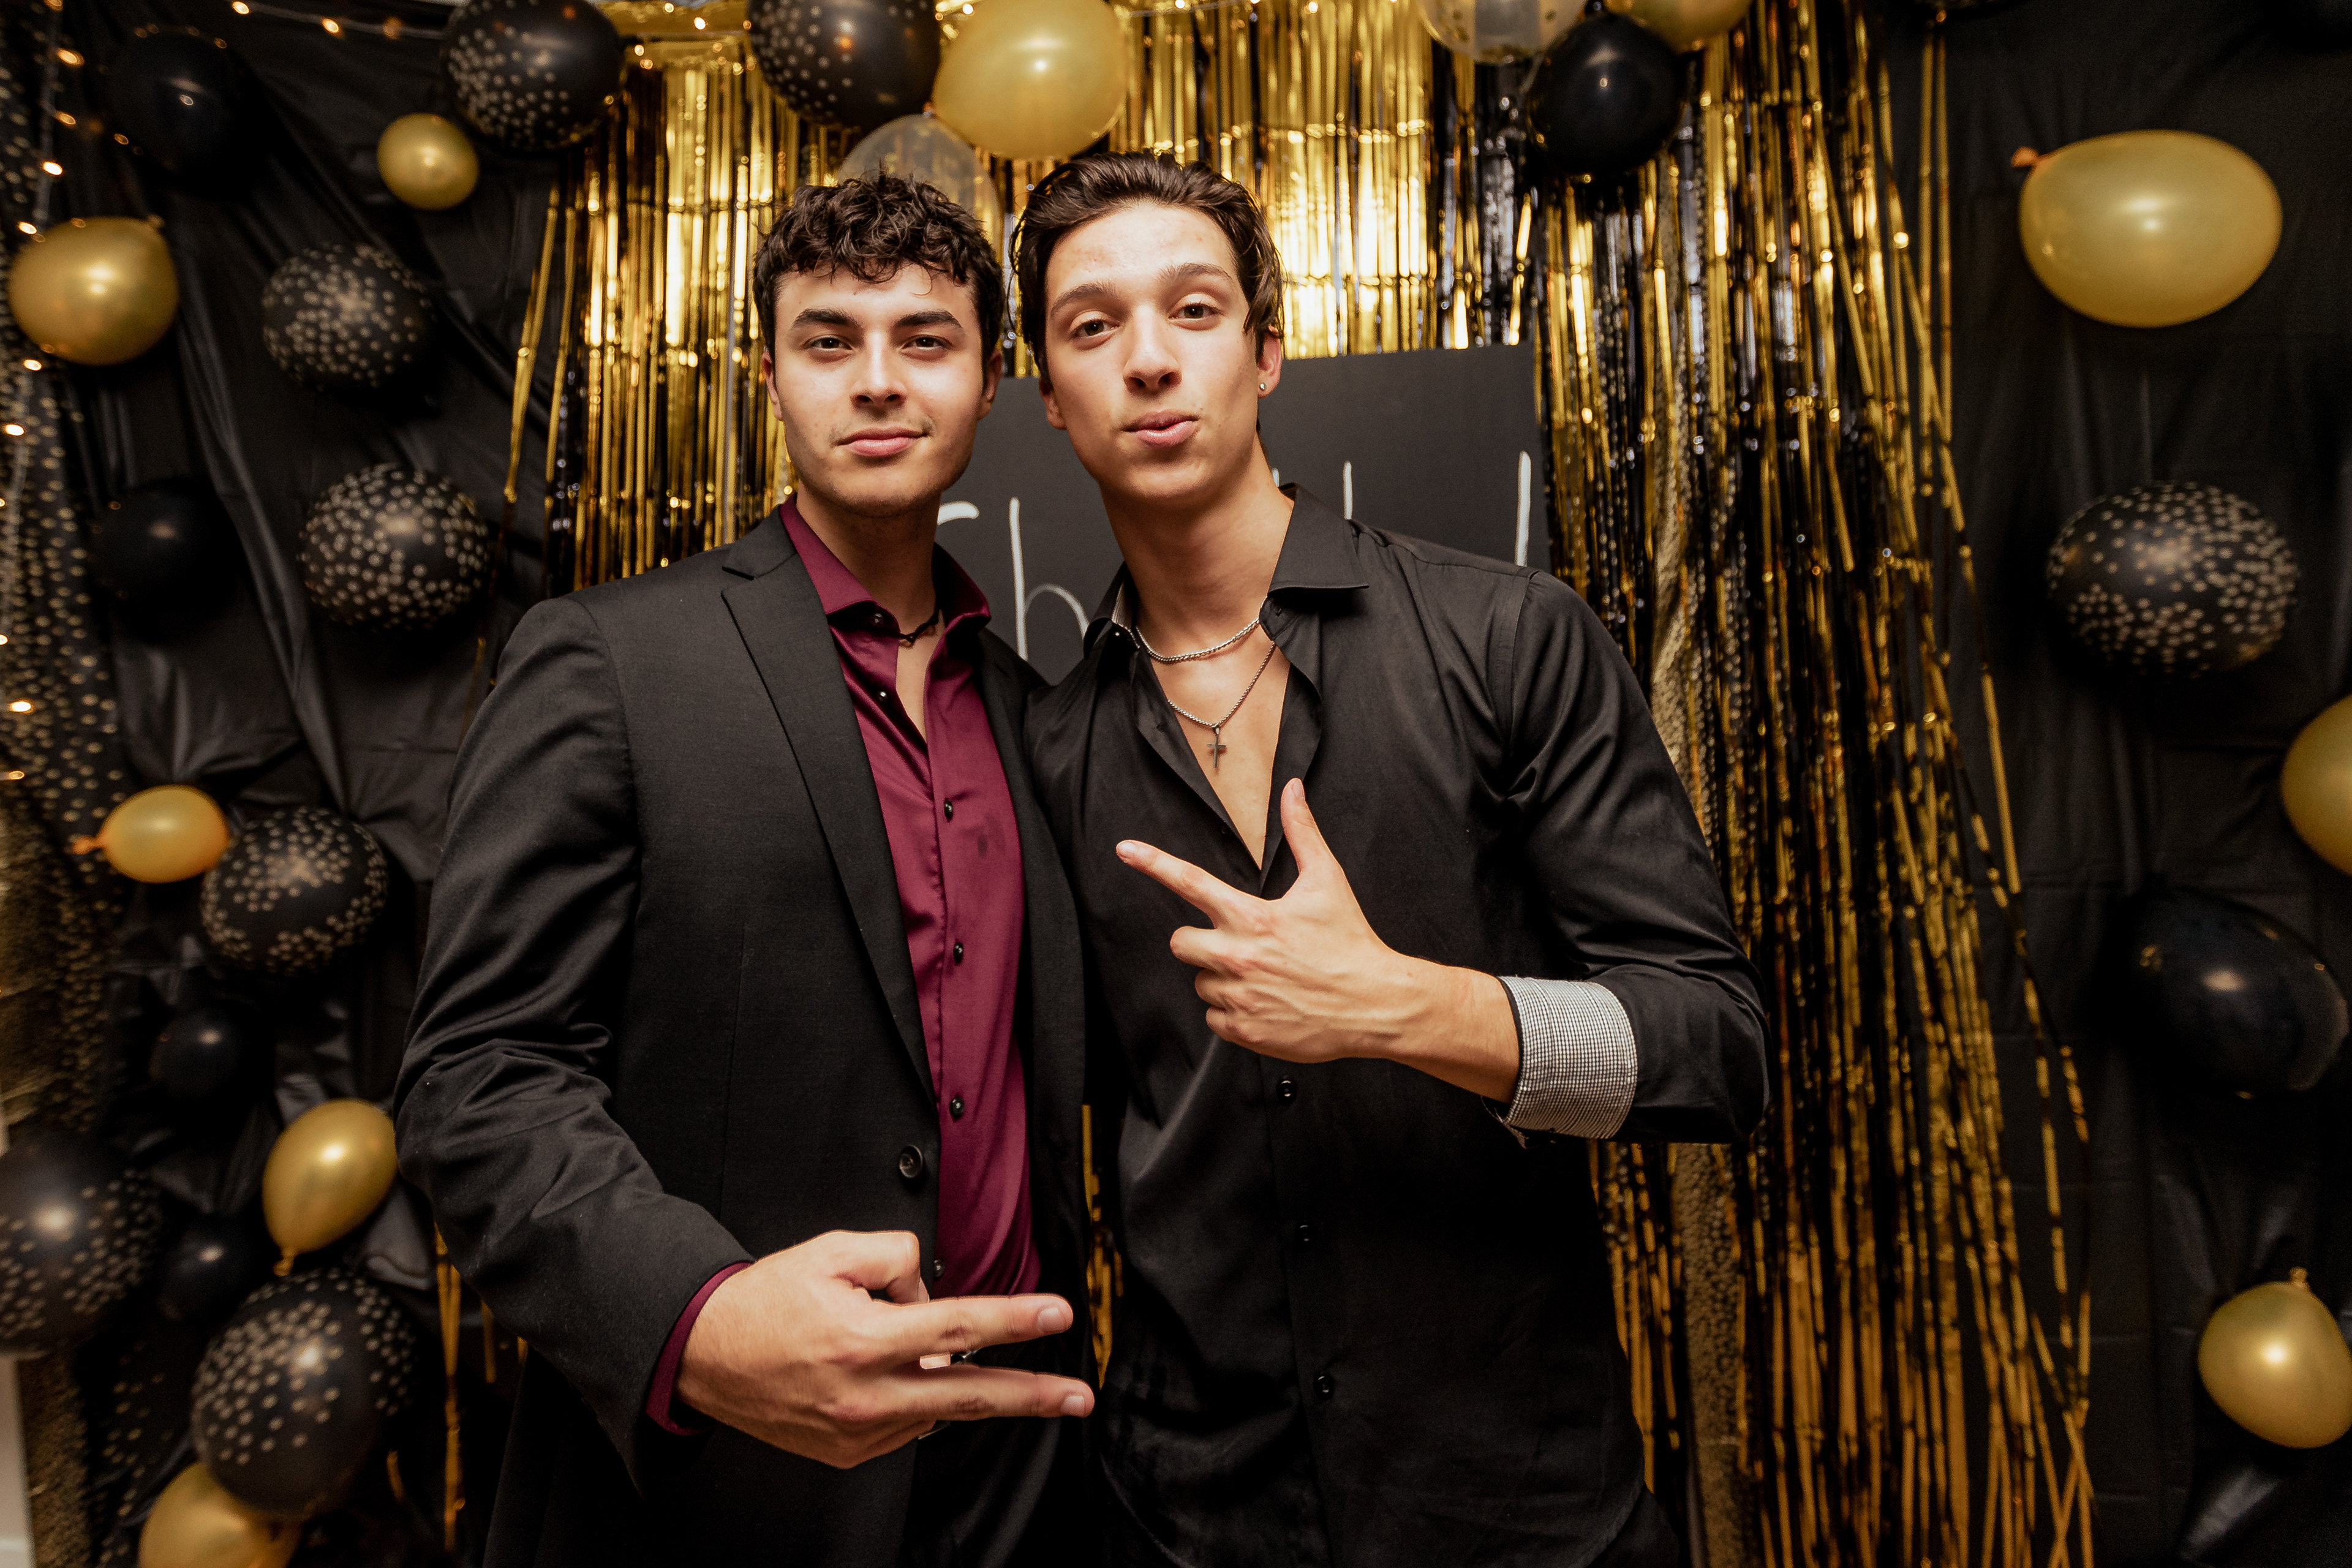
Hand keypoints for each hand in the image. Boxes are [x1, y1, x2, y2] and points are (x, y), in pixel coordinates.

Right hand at [674, 1229, 1094, 1469]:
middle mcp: (864, 1394)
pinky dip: (915, 1397)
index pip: (957, 1328)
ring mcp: (858, 1431)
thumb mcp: (833, 1251)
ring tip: (937, 1354)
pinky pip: (906, 1423)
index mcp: (861, 1340)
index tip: (1057, 1315)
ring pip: (936, 1406)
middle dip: (1033, 1397)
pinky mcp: (850, 1453)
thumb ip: (899, 1258)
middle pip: (969, 1394)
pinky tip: (896, 1374)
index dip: (1014, 1320)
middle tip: (1078, 1397)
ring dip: (956, 1383)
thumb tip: (934, 1292)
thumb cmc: (766, 1302)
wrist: (705, 1354)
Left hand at [1115, 779, 1518, 1099]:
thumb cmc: (1350, 941)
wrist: (1374, 1004)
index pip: (1191, 883)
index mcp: (1252, 917)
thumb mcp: (1328, 881)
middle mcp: (1237, 956)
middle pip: (1180, 942)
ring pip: (1199, 982)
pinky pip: (1214, 1017)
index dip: (1154, 863)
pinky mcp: (1243, 1029)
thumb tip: (1292, 789)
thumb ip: (1303, 833)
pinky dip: (1233, 1012)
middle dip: (1200, 941)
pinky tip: (1266, 1003)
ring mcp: (1238, 996)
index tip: (1125, 850)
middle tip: (1237, 944)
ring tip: (1264, 977)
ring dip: (1222, 978)